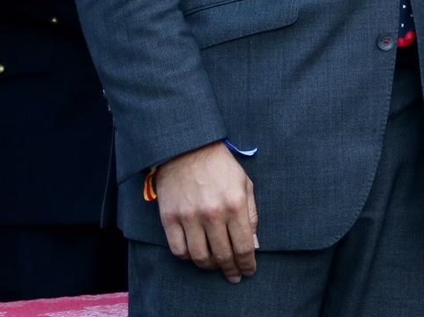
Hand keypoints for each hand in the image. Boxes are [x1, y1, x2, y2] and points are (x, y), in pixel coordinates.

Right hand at [153, 142, 258, 281]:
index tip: (248, 272)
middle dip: (231, 270)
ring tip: (216, 266)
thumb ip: (251, 215)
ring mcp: (189, 217)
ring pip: (200, 257)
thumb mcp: (244, 184)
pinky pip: (178, 250)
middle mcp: (212, 214)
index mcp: (234, 204)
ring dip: (210, 267)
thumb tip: (254, 245)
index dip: (247, 264)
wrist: (187, 148)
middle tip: (234, 276)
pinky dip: (188, 258)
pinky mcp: (169, 218)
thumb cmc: (220, 166)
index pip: (244, 247)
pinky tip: (195, 254)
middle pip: (223, 256)